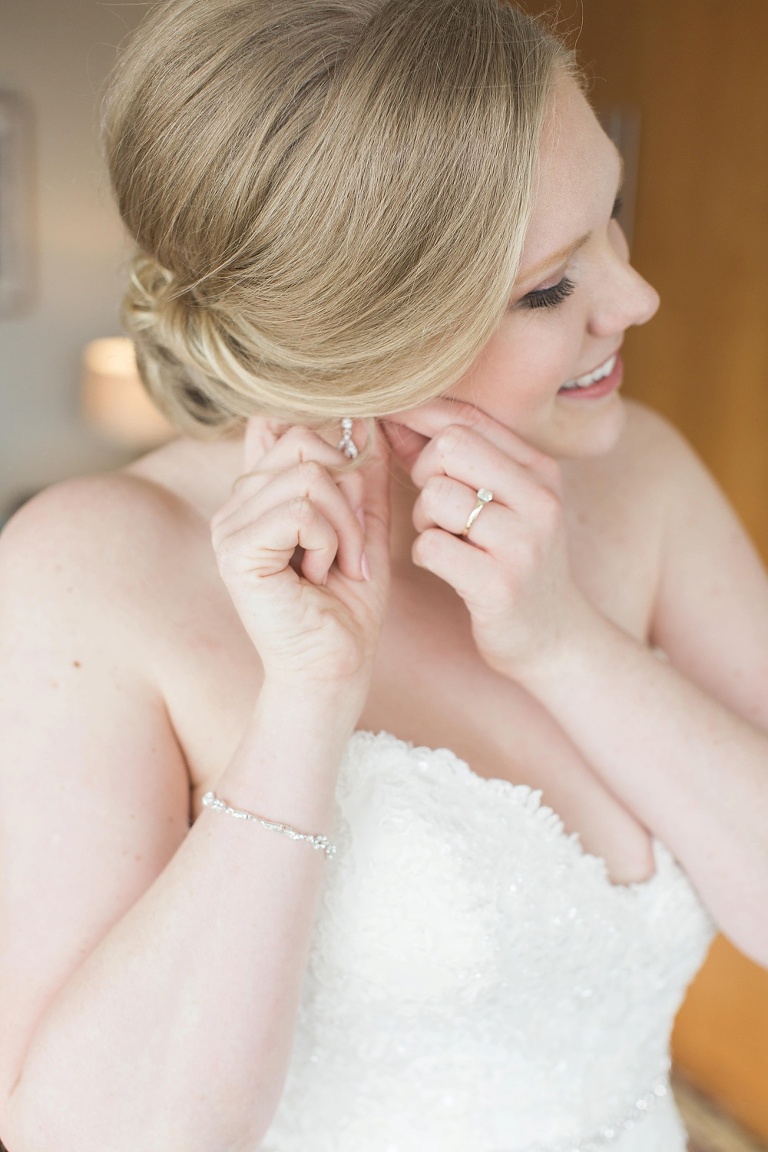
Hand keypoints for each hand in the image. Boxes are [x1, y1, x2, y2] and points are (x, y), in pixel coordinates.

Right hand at [211, 419, 390, 692]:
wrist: (335, 666)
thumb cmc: (347, 605)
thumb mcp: (365, 527)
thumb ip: (363, 477)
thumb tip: (367, 420)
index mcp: (259, 495)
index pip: (282, 424)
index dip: (327, 439)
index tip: (357, 484)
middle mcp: (236, 504)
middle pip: (304, 442)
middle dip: (349, 493)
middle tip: (354, 546)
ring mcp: (229, 526)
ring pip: (309, 476)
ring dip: (345, 525)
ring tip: (340, 565)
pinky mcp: (236, 551)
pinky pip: (300, 511)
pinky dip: (328, 542)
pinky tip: (320, 575)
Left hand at [383, 400, 592, 677]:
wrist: (554, 637)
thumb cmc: (514, 561)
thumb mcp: (503, 502)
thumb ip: (453, 461)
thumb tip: (394, 417)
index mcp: (541, 470)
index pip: (468, 419)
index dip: (419, 418)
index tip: (392, 425)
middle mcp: (540, 500)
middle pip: (449, 447)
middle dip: (424, 472)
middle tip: (434, 506)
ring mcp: (523, 544)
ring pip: (435, 496)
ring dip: (424, 519)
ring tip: (446, 538)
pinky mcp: (499, 587)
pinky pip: (430, 546)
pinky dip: (426, 555)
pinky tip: (447, 566)